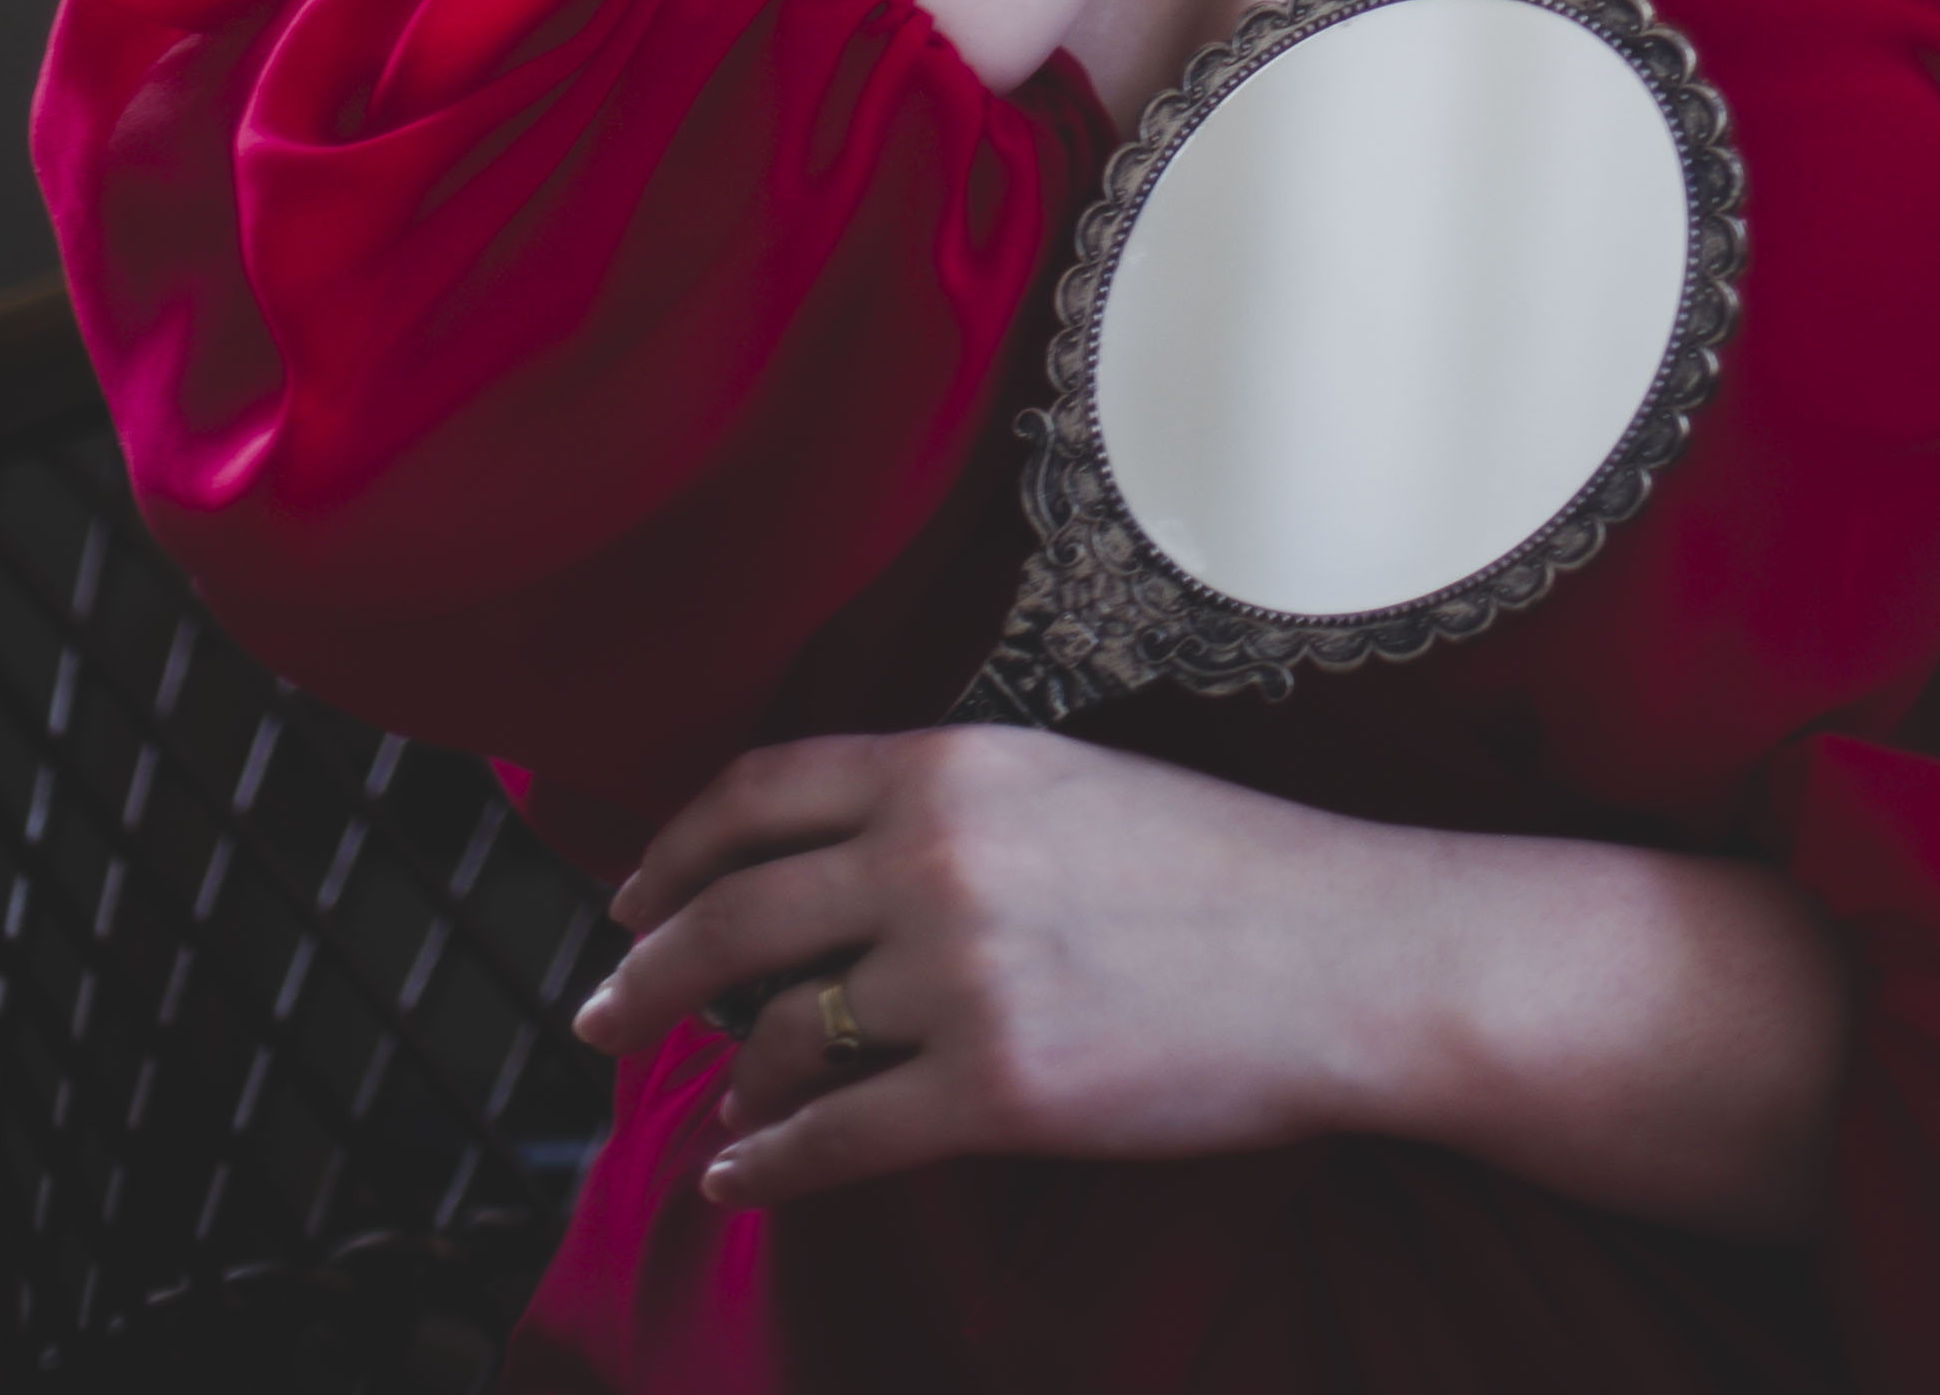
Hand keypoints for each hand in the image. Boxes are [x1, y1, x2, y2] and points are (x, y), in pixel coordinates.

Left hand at [572, 726, 1395, 1199]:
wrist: (1339, 954)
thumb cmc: (1222, 866)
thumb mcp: (1066, 785)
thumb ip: (944, 811)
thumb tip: (829, 880)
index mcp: (950, 762)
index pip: (757, 791)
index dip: (673, 850)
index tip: (629, 896)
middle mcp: (934, 855)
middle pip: (733, 916)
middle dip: (646, 974)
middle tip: (600, 1013)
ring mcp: (961, 976)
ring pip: (780, 1036)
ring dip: (727, 1079)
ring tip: (714, 1103)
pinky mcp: (995, 1090)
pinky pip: (837, 1138)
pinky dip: (769, 1166)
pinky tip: (743, 1176)